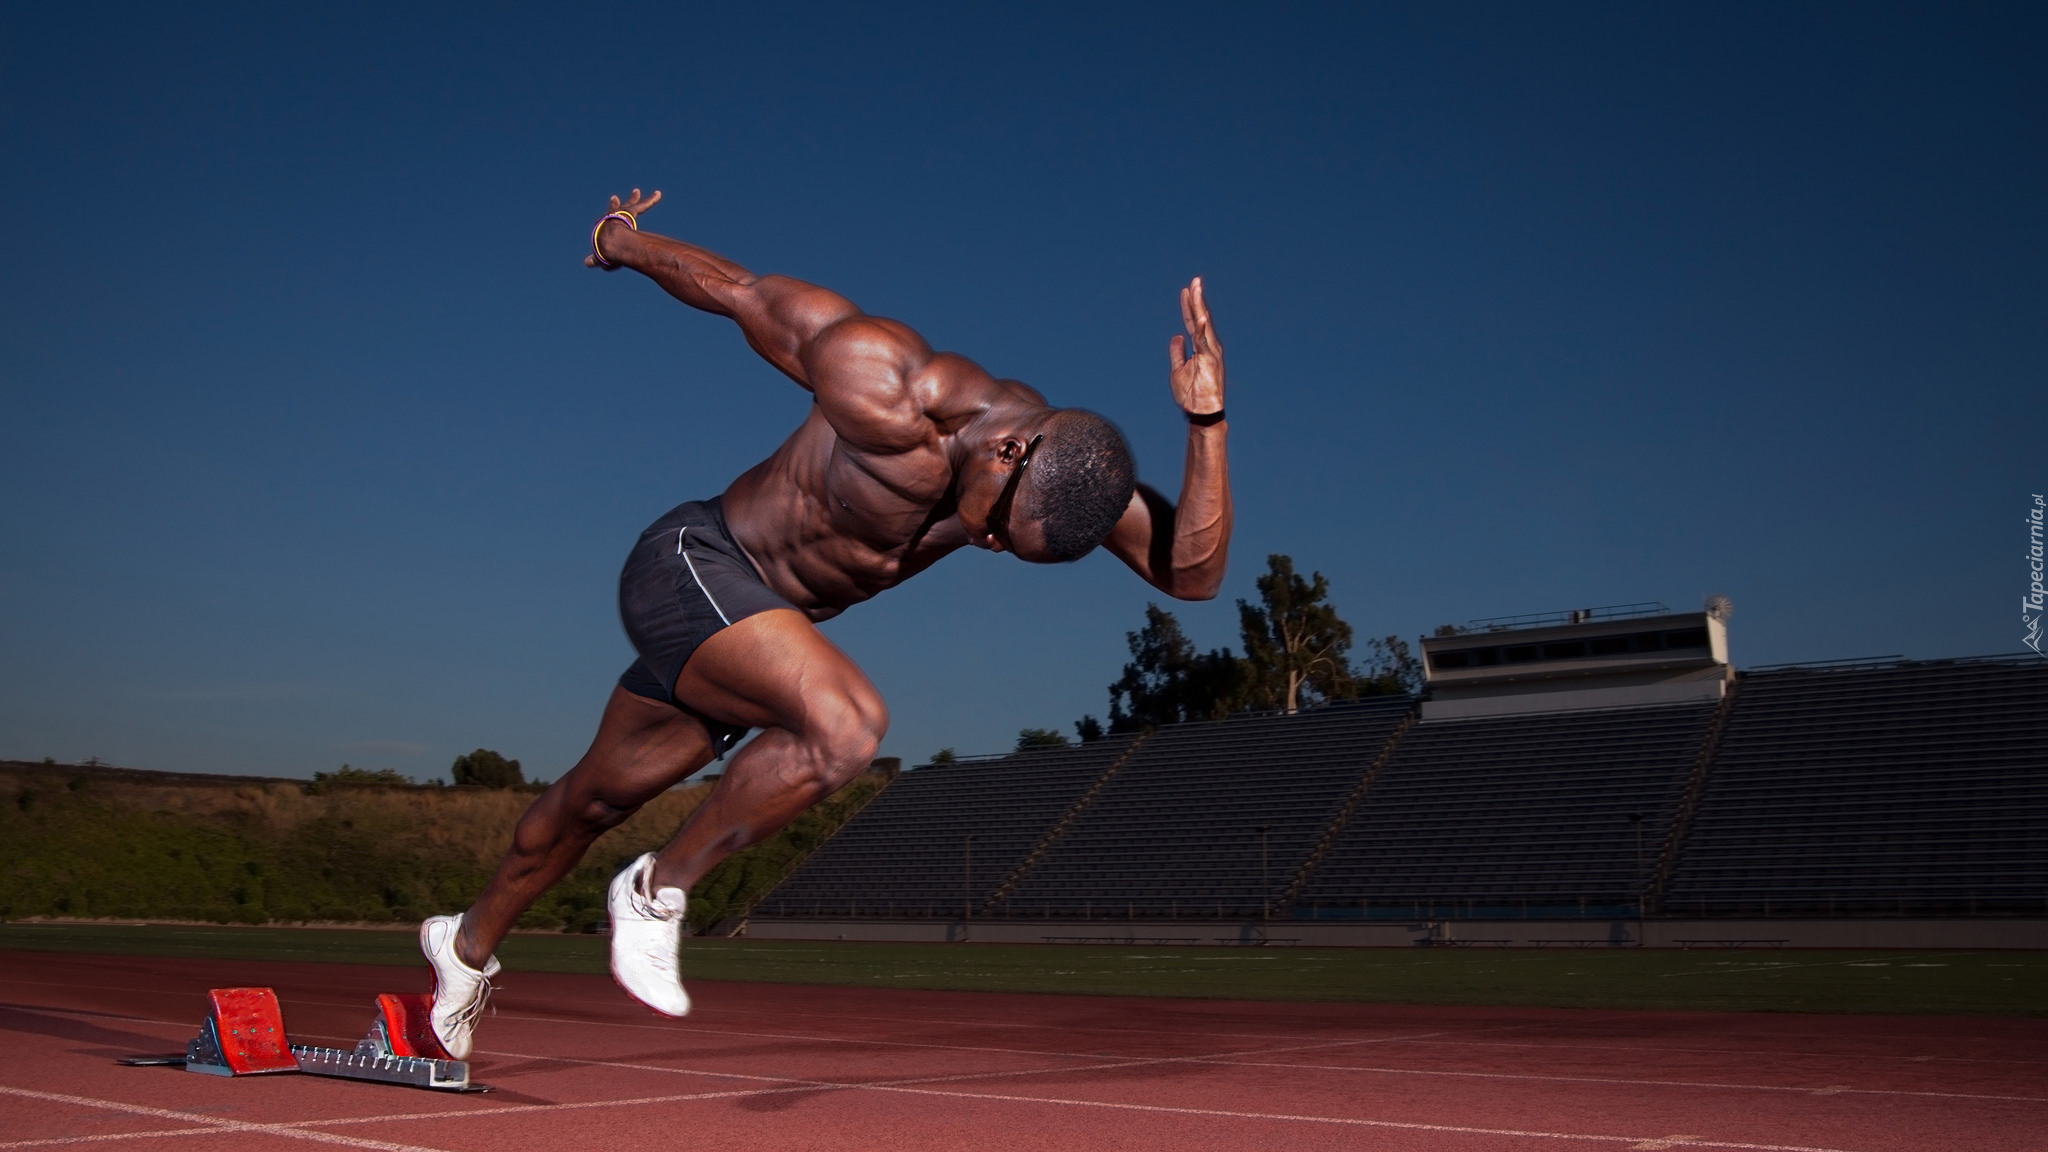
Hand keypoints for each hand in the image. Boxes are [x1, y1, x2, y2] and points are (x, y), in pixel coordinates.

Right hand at [584, 188, 662, 267]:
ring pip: (630, 205)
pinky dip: (651, 200)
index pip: (604, 223)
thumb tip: (587, 263)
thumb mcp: (600, 256)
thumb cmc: (604, 250)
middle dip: (615, 204)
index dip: (605, 220)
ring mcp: (621, 213)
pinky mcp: (630, 211)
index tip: (601, 218)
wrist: (608, 240)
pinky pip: (643, 205)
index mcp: (603, 227)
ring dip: (633, 199)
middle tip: (614, 198)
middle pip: (614, 210)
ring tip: (637, 191)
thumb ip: (595, 259)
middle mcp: (611, 217)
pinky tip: (658, 194)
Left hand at [1168, 277, 1223, 417]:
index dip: (1188, 307)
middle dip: (1197, 299)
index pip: (1193, 323)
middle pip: (1200, 319)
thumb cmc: (1191, 394)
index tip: (1185, 290)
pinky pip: (1205, 343)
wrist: (1200, 413)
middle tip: (1194, 280)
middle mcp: (1208, 347)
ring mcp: (1211, 353)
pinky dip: (1202, 329)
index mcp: (1200, 348)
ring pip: (1203, 325)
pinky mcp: (1211, 362)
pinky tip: (1200, 316)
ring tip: (1196, 289)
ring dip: (1199, 307)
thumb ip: (1177, 352)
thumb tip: (1176, 336)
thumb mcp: (1178, 369)